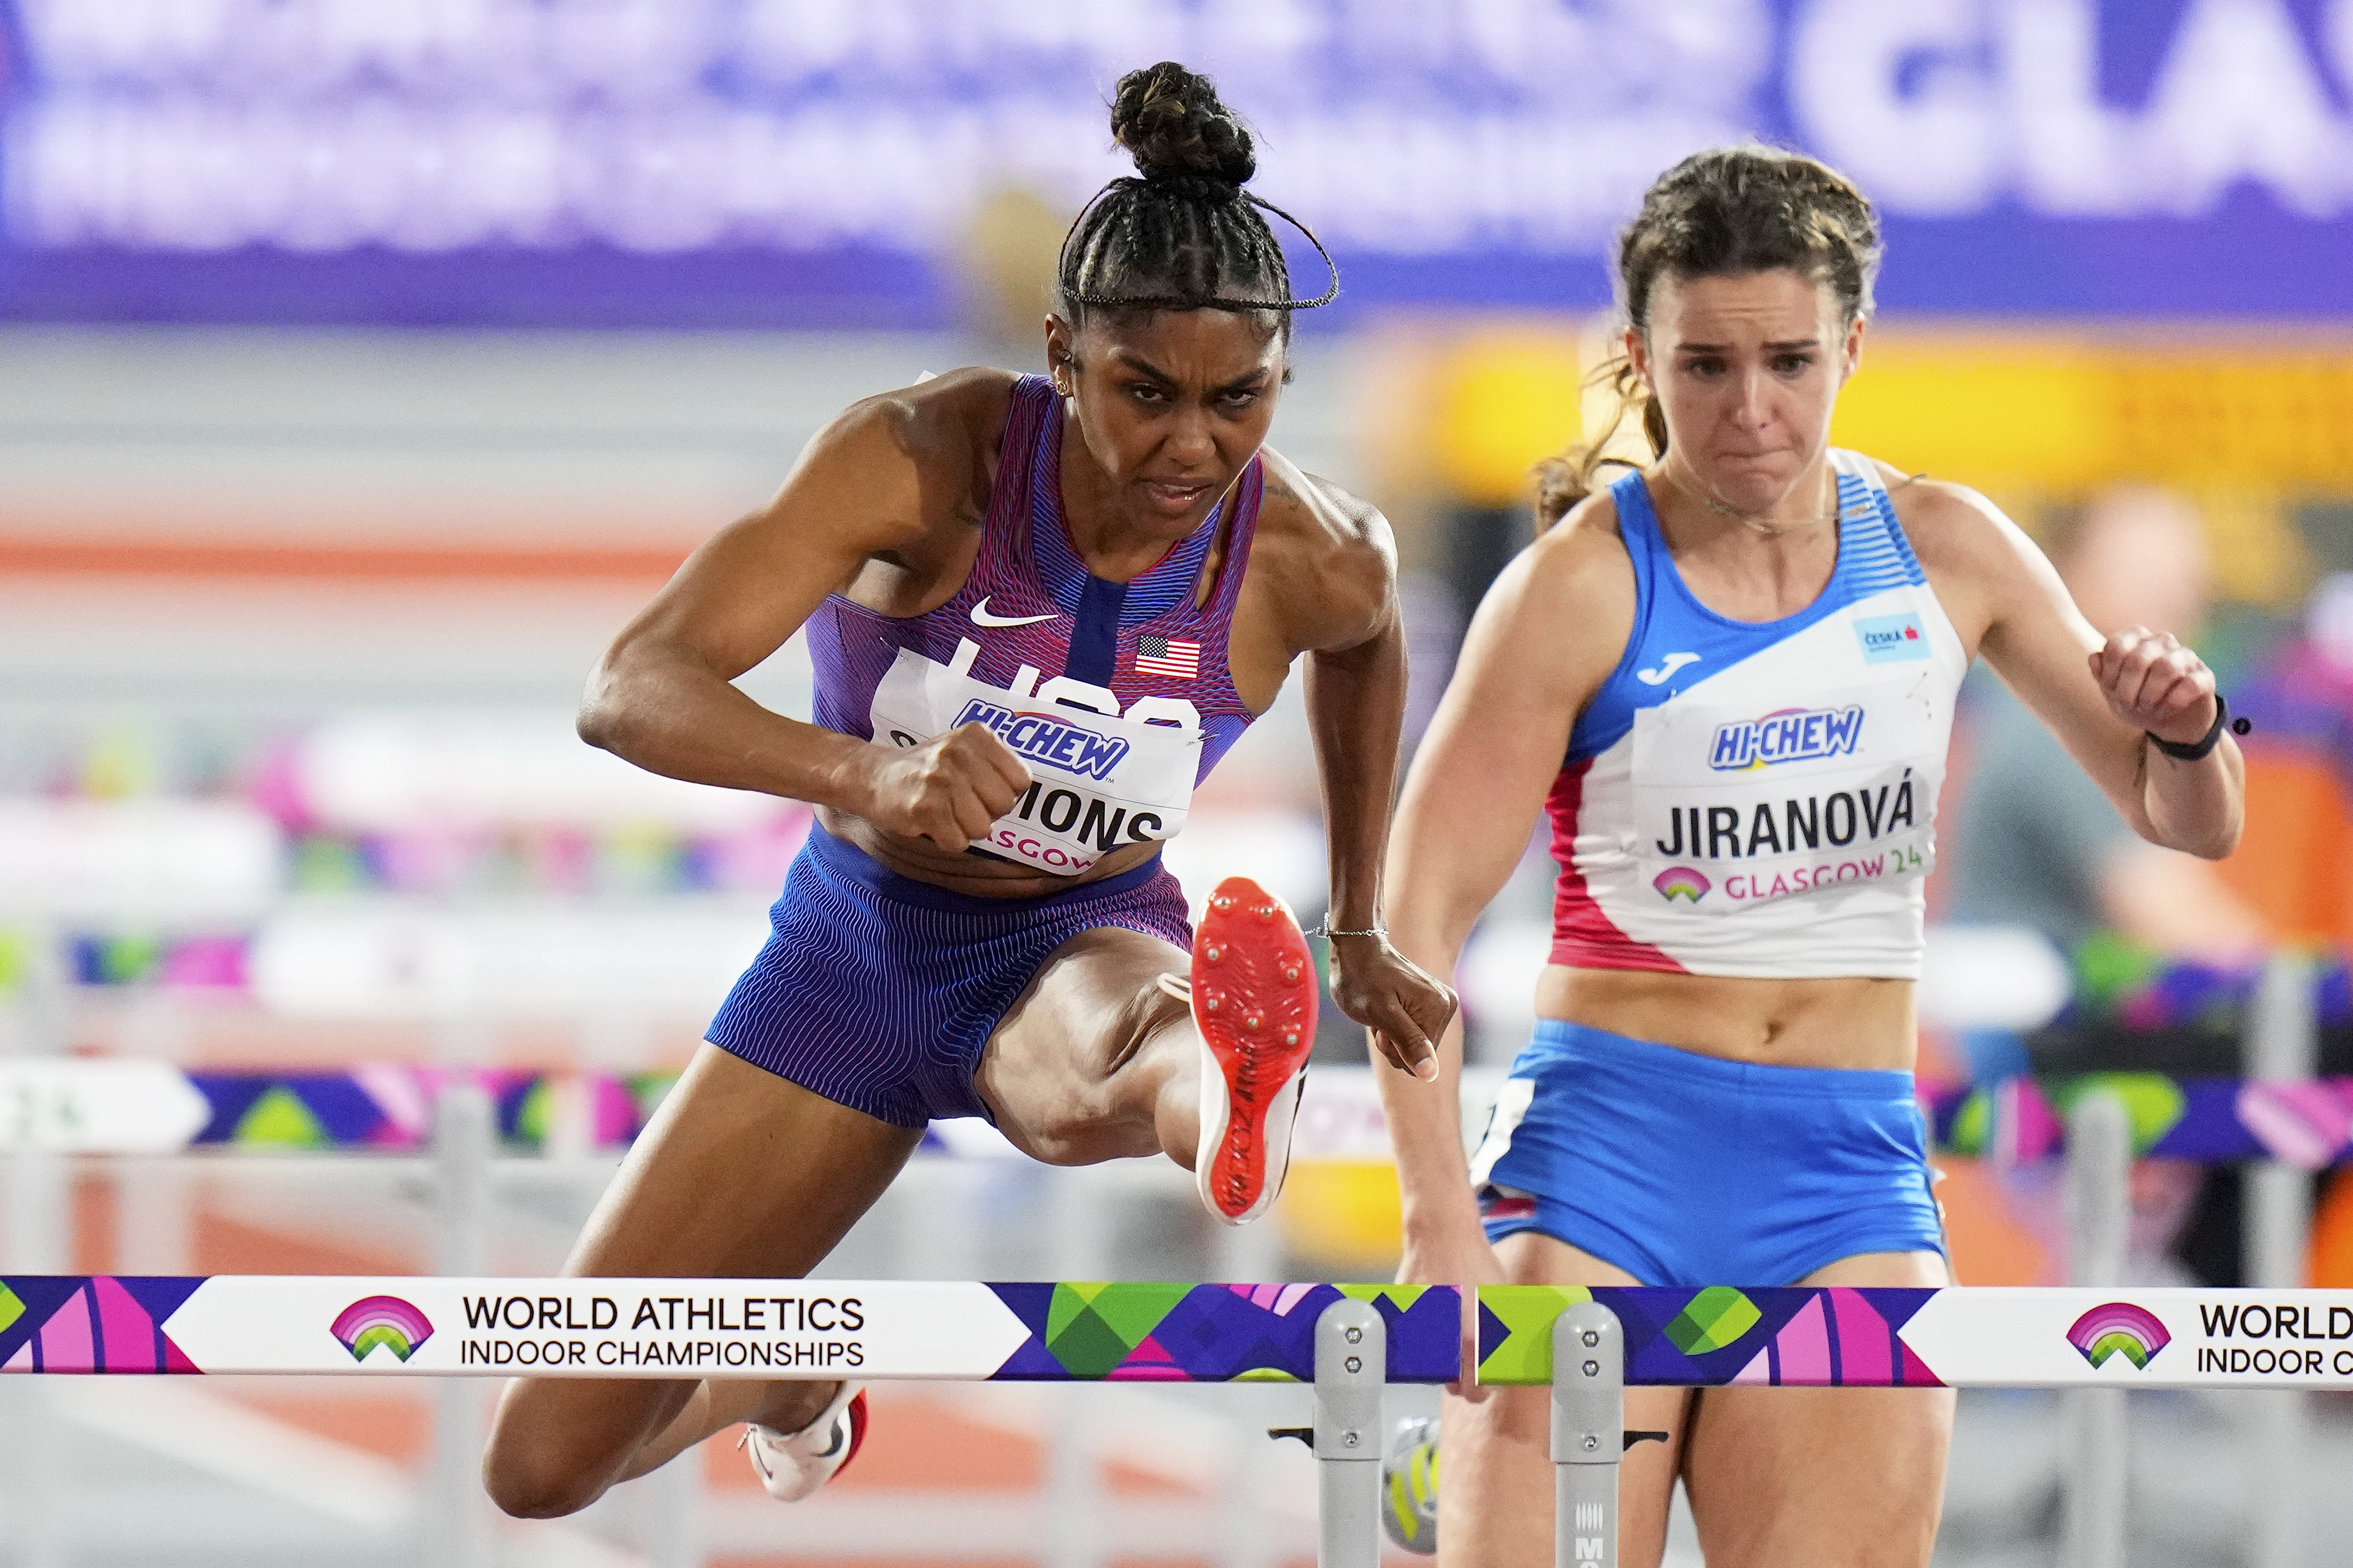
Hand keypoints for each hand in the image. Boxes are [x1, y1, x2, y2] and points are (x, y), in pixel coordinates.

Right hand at [848, 724, 1029, 852]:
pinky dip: (946, 840)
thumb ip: (995, 766)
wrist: (871, 776)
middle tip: (959, 804)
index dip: (1004, 794)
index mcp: (976, 735)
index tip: (981, 791)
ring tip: (943, 812)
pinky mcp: (924, 806)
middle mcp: (959, 752)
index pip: (1021, 780)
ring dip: (964, 829)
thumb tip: (1023, 795)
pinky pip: (958, 842)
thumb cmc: (925, 770)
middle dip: (986, 813)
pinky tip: (930, 823)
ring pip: (983, 828)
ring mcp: (941, 778)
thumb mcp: (962, 751)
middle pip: (1005, 805)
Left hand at [1326, 935, 1456, 1081]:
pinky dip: (1394, 1026)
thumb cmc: (1361, 979)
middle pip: (1419, 1053)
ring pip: (1414, 1045)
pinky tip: (1386, 1007)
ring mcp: (1440, 1003)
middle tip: (1378, 1015)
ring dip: (1391, 1034)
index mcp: (1439, 1008)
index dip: (1392, 1047)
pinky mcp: (1430, 1002)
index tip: (1380, 1021)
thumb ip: (1408, 1043)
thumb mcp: (1380, 1013)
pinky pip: (1413, 1033)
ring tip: (1380, 1009)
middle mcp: (1446, 1004)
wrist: (1356, 948)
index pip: (1419, 1060)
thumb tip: (1431, 1074)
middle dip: (1393, 1042)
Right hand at [1398, 1218, 1505, 1400]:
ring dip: (1440, 1358)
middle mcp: (1444, 1341)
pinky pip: (1413, 1340)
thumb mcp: (1500, 1301)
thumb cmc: (1474, 1263)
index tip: (1482, 1385)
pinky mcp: (1401, 1317)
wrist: (1442, 1234)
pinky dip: (1421, 1337)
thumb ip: (1498, 1333)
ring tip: (1448, 1336)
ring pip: (1430, 1365)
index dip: (1480, 1391)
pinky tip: (1433, 1317)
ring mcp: (1419, 1331)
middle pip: (1449, 1384)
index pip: (1475, 1391)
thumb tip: (1503, 1356)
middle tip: (1465, 1363)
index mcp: (1473, 1341)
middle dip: (1458, 1378)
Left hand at [2091, 627, 2217, 747]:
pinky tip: (2164, 711)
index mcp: (2137, 640)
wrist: (2170, 723)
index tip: (2110, 690)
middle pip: (2138, 658)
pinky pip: (2190, 684)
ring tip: (2146, 707)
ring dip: (2150, 694)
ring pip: (2166, 667)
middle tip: (2127, 704)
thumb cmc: (2137, 701)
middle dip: (2127, 688)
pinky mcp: (2204, 676)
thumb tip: (2094, 657)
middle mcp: (2162, 642)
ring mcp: (2186, 657)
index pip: (2116, 645)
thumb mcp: (2114, 692)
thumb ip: (2102, 674)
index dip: (2109, 672)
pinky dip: (2172, 702)